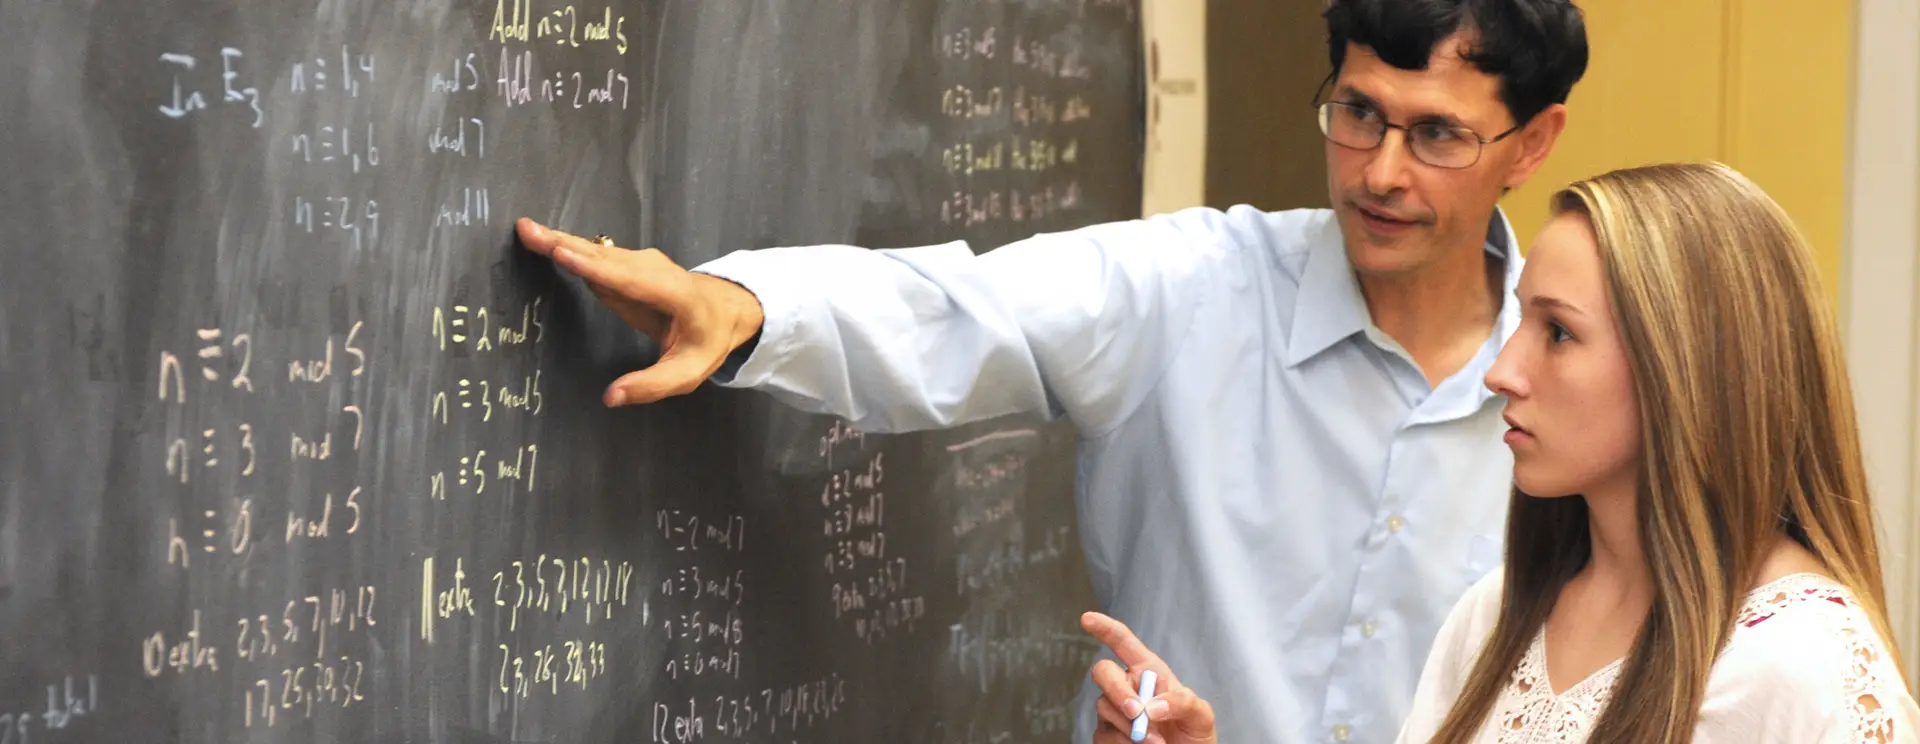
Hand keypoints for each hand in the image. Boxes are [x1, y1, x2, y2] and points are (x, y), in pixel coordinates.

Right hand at [515, 218, 764, 405]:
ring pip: (596, 251)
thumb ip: (651, 386)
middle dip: (566, 245)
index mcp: (675, 295)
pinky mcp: (625, 266)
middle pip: (606, 258)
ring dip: (560, 241)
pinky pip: (594, 256)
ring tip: (527, 231)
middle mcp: (654, 271)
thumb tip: (611, 397)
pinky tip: (542, 240)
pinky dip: (567, 248)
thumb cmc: (706, 341)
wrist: (723, 309)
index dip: (596, 268)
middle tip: (528, 231)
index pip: (632, 280)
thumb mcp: (688, 373)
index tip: (564, 253)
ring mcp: (639, 264)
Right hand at [1082, 612, 1216, 743]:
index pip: (1123, 643)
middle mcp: (1127, 687)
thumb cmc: (1193, 735)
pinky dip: (1122, 742)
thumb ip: (1182, 702)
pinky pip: (1103, 734)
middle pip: (1104, 672)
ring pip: (1103, 706)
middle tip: (1137, 712)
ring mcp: (1114, 712)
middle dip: (1117, 690)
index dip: (1105, 628)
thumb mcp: (1200, 714)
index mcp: (1149, 672)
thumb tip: (1152, 706)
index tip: (1087, 619)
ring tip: (1155, 741)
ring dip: (1128, 725)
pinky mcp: (1107, 735)